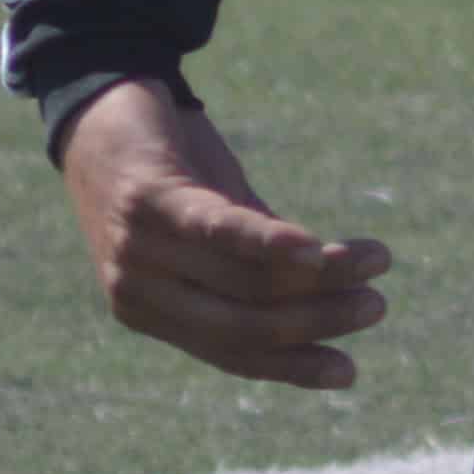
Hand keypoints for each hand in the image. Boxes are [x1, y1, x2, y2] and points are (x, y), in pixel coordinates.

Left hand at [54, 78, 393, 393]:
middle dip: (319, 320)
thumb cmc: (166, 168)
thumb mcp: (215, 226)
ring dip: (324, 273)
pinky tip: (316, 250)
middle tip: (377, 306)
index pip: (231, 354)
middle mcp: (137, 290)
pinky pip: (219, 232)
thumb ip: (256, 265)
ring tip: (378, 259)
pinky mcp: (149, 199)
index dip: (292, 366)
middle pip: (245, 321)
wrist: (95, 103)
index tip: (349, 371)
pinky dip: (271, 245)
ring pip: (247, 279)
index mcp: (149, 311)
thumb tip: (328, 293)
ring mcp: (138, 247)